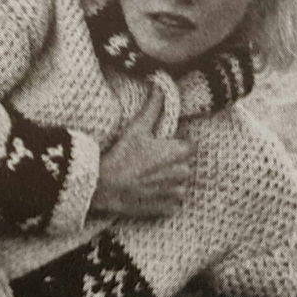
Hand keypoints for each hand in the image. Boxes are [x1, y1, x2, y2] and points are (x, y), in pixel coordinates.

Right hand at [90, 90, 192, 218]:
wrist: (105, 187)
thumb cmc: (122, 156)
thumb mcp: (136, 129)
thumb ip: (153, 108)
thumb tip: (160, 87)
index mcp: (179, 153)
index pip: (191, 146)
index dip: (177, 145)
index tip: (162, 146)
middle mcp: (182, 173)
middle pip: (184, 165)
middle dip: (172, 164)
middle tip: (149, 162)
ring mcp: (175, 193)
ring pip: (178, 185)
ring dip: (167, 182)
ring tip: (146, 179)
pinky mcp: (166, 209)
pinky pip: (170, 203)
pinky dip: (161, 199)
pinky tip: (145, 192)